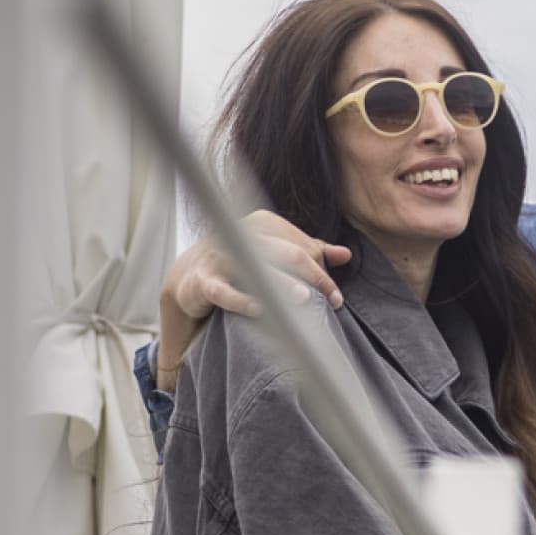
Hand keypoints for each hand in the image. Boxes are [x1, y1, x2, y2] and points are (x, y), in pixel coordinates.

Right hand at [159, 208, 347, 327]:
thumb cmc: (240, 264)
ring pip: (256, 267)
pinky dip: (241, 300)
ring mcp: (221, 256)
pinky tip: (260, 309)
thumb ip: (308, 252)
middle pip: (286, 252)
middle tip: (331, 299)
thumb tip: (345, 255)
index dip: (321, 270)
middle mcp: (242, 235)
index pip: (300, 244)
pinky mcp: (203, 280)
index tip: (335, 296)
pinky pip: (223, 291)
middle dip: (312, 275)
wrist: (190, 277)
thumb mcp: (273, 254)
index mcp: (262, 224)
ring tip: (305, 298)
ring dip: (281, 283)